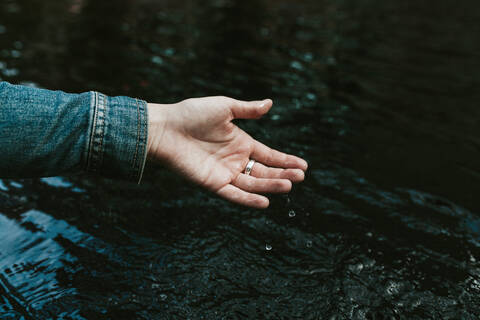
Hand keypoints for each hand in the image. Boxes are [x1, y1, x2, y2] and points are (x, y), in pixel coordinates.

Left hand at [147, 96, 307, 207]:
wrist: (165, 128)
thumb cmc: (191, 114)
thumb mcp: (224, 107)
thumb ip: (248, 110)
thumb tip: (270, 103)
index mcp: (241, 142)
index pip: (269, 155)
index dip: (286, 160)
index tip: (304, 165)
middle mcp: (235, 160)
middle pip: (264, 172)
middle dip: (283, 174)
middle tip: (301, 176)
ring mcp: (224, 173)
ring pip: (253, 184)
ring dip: (271, 186)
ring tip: (289, 185)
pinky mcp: (212, 184)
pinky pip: (233, 195)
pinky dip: (248, 200)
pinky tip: (265, 202)